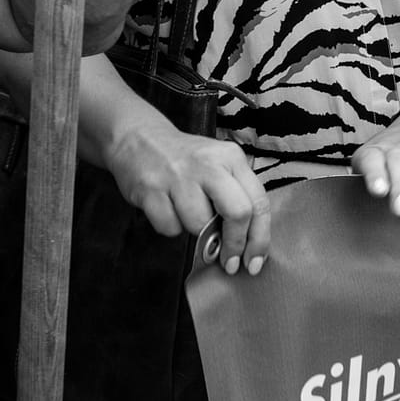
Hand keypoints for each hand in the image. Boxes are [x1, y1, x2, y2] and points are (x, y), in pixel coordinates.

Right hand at [103, 122, 269, 275]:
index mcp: (231, 158)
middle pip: (237, 213)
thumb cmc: (186, 161)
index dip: (259, 239)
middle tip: (228, 261)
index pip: (258, 202)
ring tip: (187, 213)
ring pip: (200, 225)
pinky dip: (170, 227)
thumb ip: (236, 197)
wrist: (139, 139)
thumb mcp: (219, 166)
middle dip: (235, 244)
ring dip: (196, 231)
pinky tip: (167, 209)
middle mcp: (208, 164)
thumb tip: (246, 245)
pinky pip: (169, 227)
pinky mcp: (151, 189)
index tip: (254, 261)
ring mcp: (178, 176)